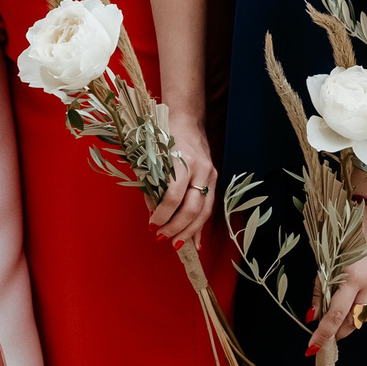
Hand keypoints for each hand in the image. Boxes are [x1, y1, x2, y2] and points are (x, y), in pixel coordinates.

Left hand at [147, 111, 218, 248]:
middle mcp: (200, 170)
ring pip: (204, 212)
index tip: (152, 224)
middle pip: (192, 208)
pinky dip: (200, 226)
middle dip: (176, 228)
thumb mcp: (154, 157)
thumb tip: (153, 213)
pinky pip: (209, 208)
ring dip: (189, 231)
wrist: (187, 121)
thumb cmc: (165, 137)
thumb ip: (153, 185)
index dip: (163, 214)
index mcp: (182, 161)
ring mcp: (210, 175)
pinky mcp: (214, 180)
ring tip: (176, 244)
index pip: (174, 196)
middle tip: (161, 237)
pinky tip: (195, 242)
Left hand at [307, 246, 366, 352]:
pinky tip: (359, 296)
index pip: (335, 314)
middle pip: (353, 321)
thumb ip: (320, 290)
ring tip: (343, 312)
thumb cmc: (344, 237)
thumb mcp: (326, 262)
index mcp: (352, 276)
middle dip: (339, 331)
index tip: (314, 345)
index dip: (324, 333)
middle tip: (328, 334)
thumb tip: (314, 316)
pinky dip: (366, 307)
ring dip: (352, 320)